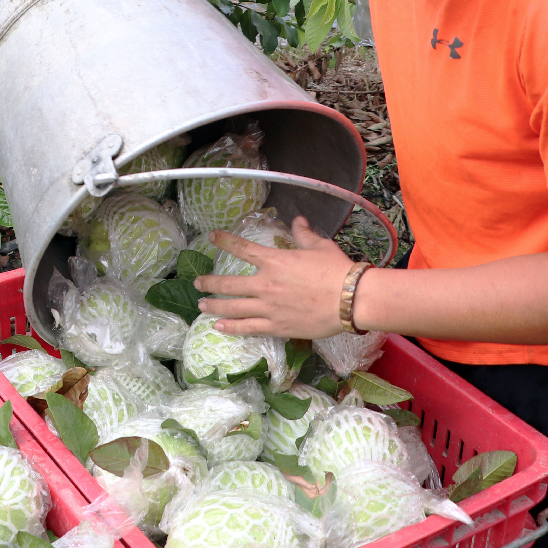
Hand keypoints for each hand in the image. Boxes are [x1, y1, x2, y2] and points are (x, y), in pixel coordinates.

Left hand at [194, 216, 355, 340]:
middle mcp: (266, 284)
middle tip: (197, 283)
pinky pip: (248, 328)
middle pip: (229, 284)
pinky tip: (219, 328)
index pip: (242, 249)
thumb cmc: (336, 270)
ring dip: (214, 306)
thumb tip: (298, 220)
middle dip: (210, 283)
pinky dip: (231, 328)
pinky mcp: (277, 327)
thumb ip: (303, 234)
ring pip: (233, 308)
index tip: (212, 237)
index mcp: (274, 261)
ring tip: (201, 306)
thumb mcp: (319, 246)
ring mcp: (269, 308)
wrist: (350, 300)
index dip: (225, 241)